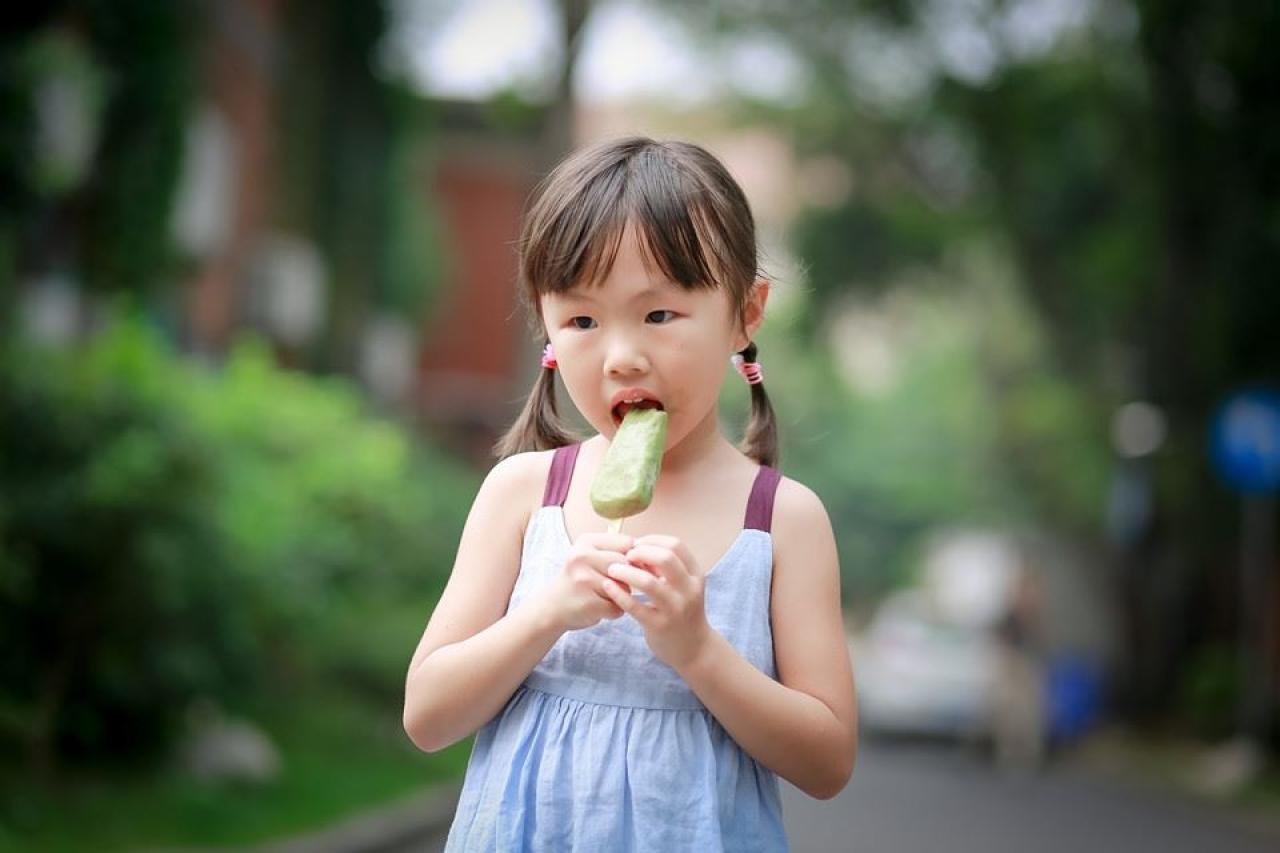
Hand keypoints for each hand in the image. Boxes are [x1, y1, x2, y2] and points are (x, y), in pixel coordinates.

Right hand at [531, 532, 633, 631]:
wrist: (551, 607)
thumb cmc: (578, 580)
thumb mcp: (590, 556)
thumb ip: (616, 551)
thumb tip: (650, 553)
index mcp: (586, 542)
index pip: (627, 543)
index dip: (635, 557)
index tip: (632, 566)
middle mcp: (582, 557)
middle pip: (626, 566)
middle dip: (627, 578)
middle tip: (613, 585)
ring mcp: (584, 580)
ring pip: (624, 587)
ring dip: (621, 596)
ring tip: (604, 597)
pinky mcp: (588, 603)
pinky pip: (618, 607)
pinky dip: (614, 611)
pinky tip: (600, 609)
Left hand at [600, 534, 711, 669]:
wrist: (694, 649)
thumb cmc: (683, 611)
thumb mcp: (682, 586)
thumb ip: (664, 568)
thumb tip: (637, 548)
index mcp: (695, 575)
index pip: (675, 545)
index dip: (652, 540)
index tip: (636, 544)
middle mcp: (689, 590)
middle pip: (665, 558)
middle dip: (640, 552)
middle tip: (625, 556)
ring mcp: (675, 609)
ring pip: (648, 582)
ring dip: (626, 571)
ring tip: (612, 569)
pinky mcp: (658, 626)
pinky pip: (634, 606)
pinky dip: (618, 593)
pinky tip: (608, 586)